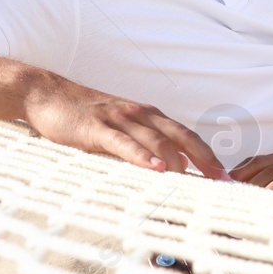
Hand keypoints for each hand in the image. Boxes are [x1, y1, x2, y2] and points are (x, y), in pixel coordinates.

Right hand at [20, 72, 227, 179]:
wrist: (48, 94)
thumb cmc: (84, 115)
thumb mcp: (118, 128)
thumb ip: (139, 143)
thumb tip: (163, 169)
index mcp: (147, 115)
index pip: (185, 134)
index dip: (207, 153)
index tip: (225, 175)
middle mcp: (139, 114)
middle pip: (180, 135)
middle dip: (204, 157)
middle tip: (222, 179)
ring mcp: (118, 119)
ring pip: (156, 139)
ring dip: (178, 159)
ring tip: (195, 179)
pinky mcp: (96, 128)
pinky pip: (124, 143)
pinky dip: (143, 156)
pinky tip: (156, 168)